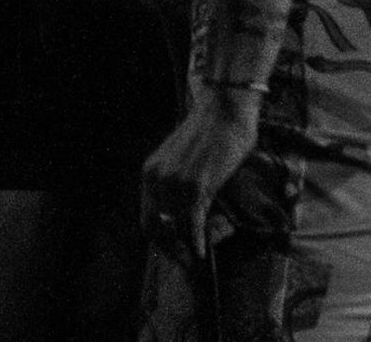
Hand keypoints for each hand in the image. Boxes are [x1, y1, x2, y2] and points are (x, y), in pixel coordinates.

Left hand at [141, 85, 260, 256]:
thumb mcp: (183, 163)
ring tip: (211, 241)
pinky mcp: (196, 186)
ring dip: (193, 242)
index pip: (147, 219)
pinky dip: (198, 242)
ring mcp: (175, 183)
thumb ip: (178, 189)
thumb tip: (187, 224)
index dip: (161, 242)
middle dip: (173, 250)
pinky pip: (193, 225)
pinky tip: (204, 251)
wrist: (223, 110)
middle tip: (190, 259)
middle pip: (156, 230)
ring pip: (178, 229)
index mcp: (150, 172)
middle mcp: (157, 179)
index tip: (177, 253)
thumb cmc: (210, 135)